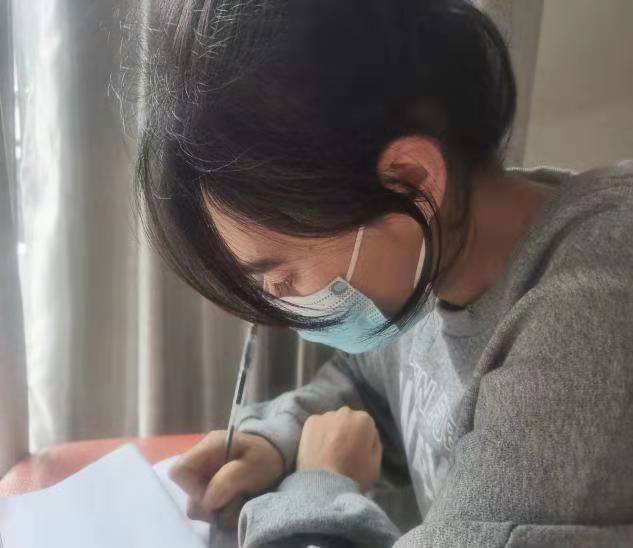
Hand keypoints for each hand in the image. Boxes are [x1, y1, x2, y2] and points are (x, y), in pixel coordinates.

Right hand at [169, 430, 283, 525]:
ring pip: (198, 503)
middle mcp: (203, 461)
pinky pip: (209, 506)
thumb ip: (229, 479)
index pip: (179, 471)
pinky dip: (223, 509)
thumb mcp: (253, 465)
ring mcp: (206, 474)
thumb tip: (208, 500)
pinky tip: (238, 500)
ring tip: (240, 499)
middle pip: (187, 492)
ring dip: (218, 509)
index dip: (190, 488)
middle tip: (232, 500)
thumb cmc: (266, 456)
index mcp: (209, 447)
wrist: (279, 456)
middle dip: (208, 503)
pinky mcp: (213, 486)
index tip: (213, 496)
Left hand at [297, 406, 381, 491]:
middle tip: (342, 452)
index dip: (363, 439)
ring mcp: (326, 416)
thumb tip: (370, 435)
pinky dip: (318, 434)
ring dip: (332, 431)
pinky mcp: (310, 422)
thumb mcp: (376, 465)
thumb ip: (375, 444)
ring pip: (332, 421)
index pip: (366, 425)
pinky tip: (319, 450)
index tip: (357, 452)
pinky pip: (318, 426)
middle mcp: (345, 412)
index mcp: (364, 420)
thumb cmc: (353, 477)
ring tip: (329, 452)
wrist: (323, 485)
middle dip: (347, 431)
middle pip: (349, 419)